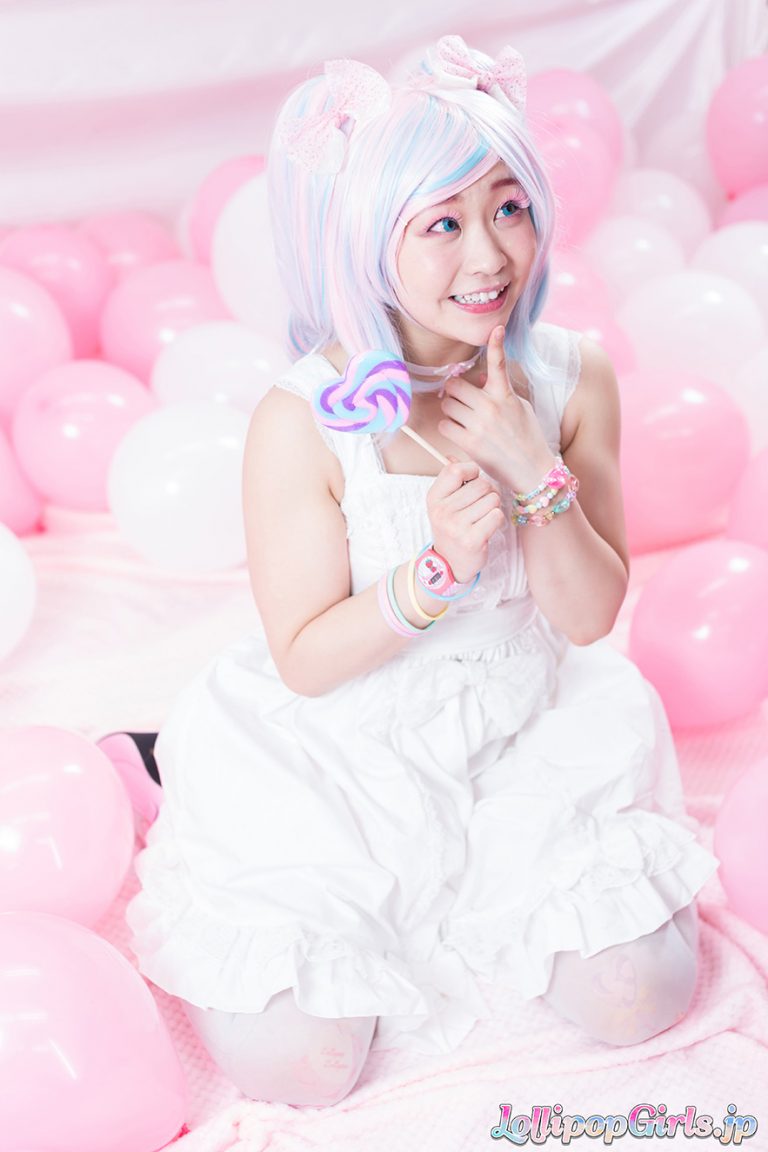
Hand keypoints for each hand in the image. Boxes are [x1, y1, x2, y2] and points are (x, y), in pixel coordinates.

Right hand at [426, 458, 504, 583]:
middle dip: (487, 493)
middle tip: (481, 506)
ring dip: (493, 507)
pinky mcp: (472, 540)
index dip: (471, 471)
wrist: (449, 563)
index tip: (472, 482)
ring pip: (492, 499)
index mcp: (434, 498)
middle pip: (481, 484)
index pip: (455, 470)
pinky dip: (497, 520)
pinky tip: (487, 528)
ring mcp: (456, 526)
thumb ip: (450, 480)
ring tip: (483, 518)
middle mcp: (442, 511)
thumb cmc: (451, 528)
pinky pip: (496, 515)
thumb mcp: (443, 504)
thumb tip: (452, 457)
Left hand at [438, 325, 555, 491]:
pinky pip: (445, 425)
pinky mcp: (470, 442)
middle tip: (459, 401)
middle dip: (454, 392)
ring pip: (447, 405)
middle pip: (455, 386)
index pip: (500, 364)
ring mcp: (480, 425)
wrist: (531, 470)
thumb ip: (499, 392)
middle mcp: (491, 406)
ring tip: (462, 419)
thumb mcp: (519, 408)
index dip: (497, 344)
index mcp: (505, 395)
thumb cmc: (526, 437)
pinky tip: (460, 433)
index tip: (496, 328)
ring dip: (450, 410)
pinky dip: (448, 428)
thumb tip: (480, 379)